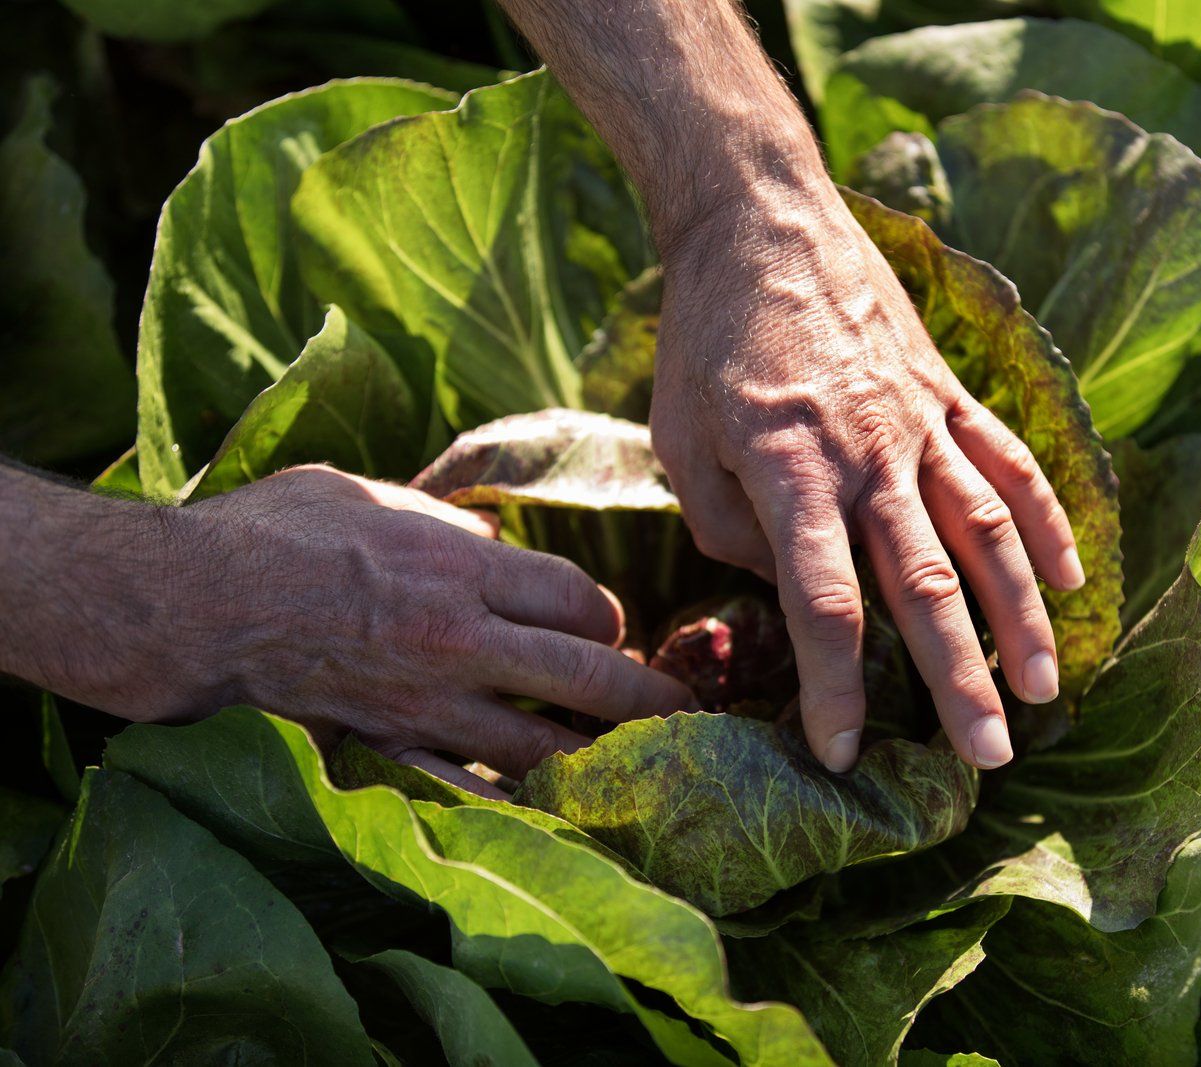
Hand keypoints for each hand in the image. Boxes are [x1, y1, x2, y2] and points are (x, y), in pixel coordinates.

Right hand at [156, 467, 693, 794]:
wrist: (194, 603)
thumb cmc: (277, 530)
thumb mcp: (374, 493)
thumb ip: (447, 523)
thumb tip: (494, 541)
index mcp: (465, 565)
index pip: (581, 600)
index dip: (606, 616)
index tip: (607, 626)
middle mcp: (462, 638)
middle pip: (590, 675)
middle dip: (649, 696)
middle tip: (687, 712)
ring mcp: (429, 703)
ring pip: (545, 744)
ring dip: (599, 758)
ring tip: (639, 768)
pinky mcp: (393, 747)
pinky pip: (474, 787)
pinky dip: (520, 800)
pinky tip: (552, 811)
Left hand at [650, 185, 1083, 773]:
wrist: (761, 222)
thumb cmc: (707, 341)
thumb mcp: (682, 442)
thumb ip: (731, 530)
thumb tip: (791, 592)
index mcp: (790, 472)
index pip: (824, 604)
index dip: (835, 688)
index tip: (843, 753)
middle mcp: (869, 453)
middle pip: (925, 585)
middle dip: (959, 680)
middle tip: (990, 760)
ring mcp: (919, 420)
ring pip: (987, 531)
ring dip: (1020, 617)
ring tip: (1045, 688)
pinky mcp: (947, 391)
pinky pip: (1010, 462)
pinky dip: (1046, 522)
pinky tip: (1069, 579)